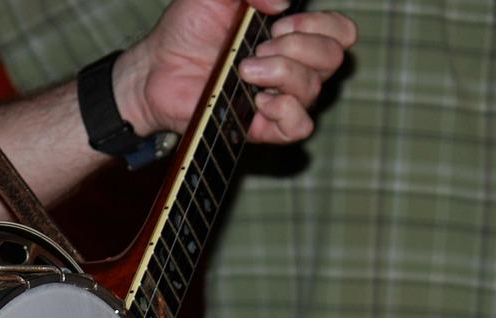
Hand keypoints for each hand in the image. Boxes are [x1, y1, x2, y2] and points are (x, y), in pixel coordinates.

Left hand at [114, 0, 357, 143]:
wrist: (155, 67)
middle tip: (259, 46)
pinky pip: (299, 128)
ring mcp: (277, 97)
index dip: (322, 25)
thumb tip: (283, 3)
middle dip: (299, 47)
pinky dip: (286, 111)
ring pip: (316, 90)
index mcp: (289, 34)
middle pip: (333, 59)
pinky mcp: (260, 126)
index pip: (340, 32)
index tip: (280, 22)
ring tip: (245, 69)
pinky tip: (259, 100)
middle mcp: (291, 66)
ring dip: (283, 73)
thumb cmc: (185, 29)